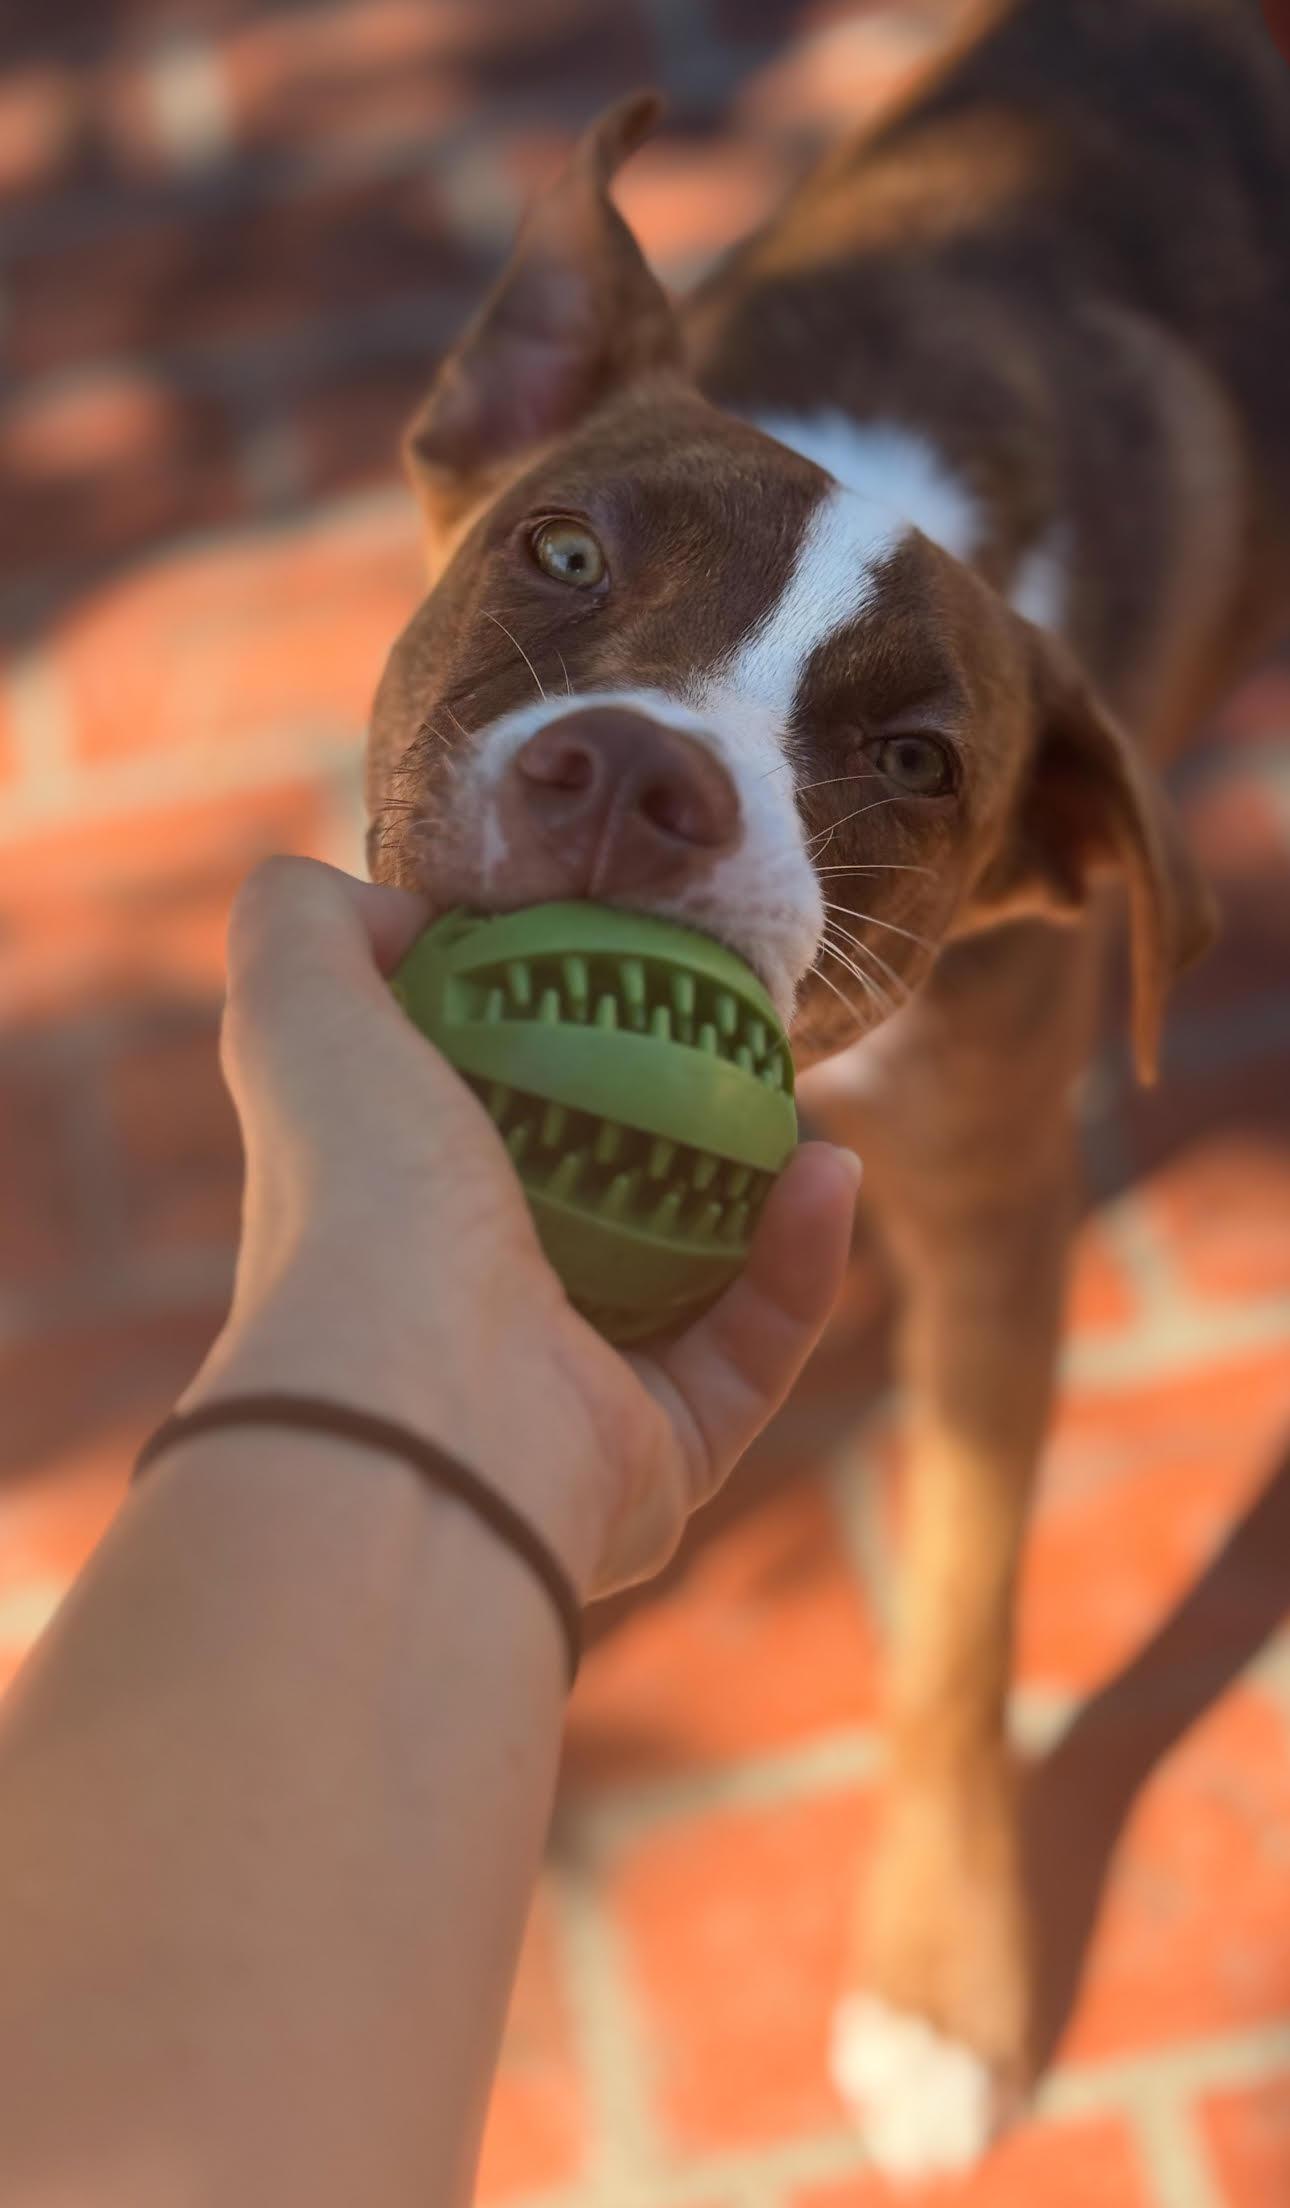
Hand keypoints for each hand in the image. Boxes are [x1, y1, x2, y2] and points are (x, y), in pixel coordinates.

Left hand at [188, 858, 859, 1595]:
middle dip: (668, 1128)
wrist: (427, 1416)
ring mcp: (558, 1401)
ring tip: (805, 1110)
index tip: (616, 974)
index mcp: (386, 1226)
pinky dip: (797, 1268)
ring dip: (758, 1197)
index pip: (461, 1130)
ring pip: (686, 1292)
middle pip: (586, 1212)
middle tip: (736, 1047)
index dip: (536, 1045)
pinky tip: (830, 1177)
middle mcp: (463, 1322)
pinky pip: (749, 1355)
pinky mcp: (651, 1463)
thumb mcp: (305, 1017)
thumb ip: (305, 930)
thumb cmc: (363, 1203)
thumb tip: (393, 910)